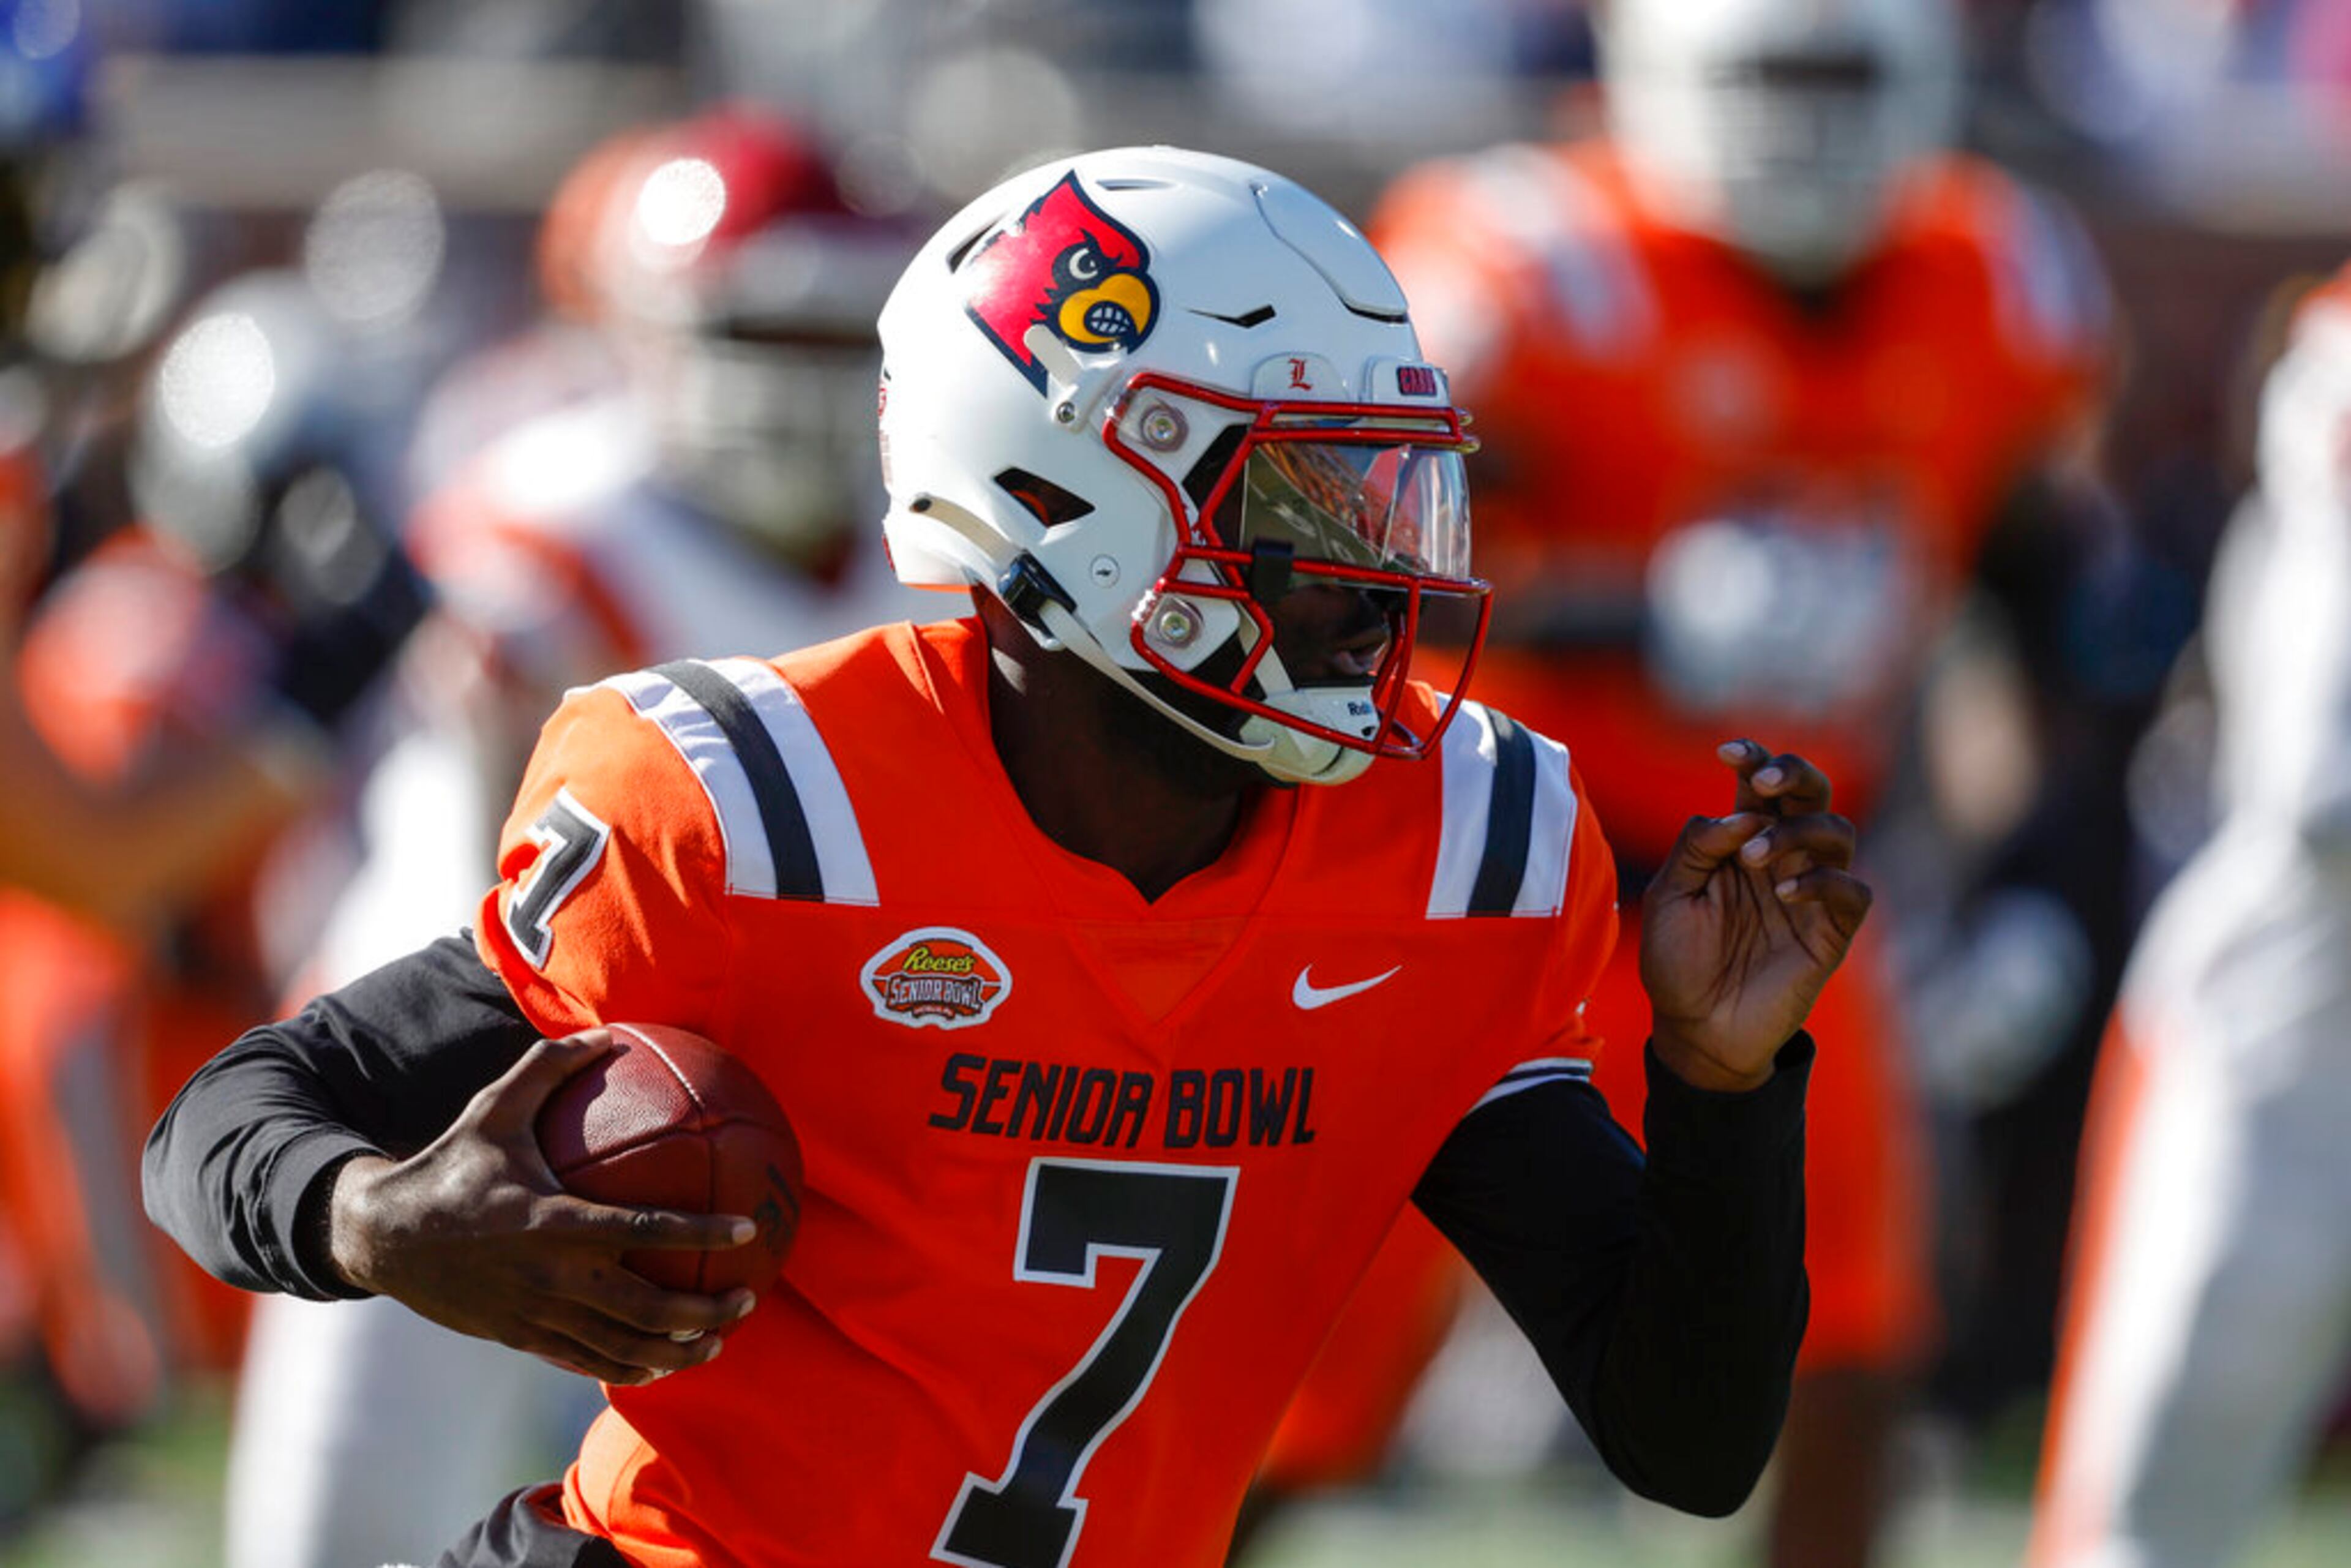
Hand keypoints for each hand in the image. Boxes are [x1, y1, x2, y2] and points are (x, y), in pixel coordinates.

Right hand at [327, 1030, 758, 1384]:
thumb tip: (608, 1032)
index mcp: (554, 1220)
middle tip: (748, 1300)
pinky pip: (587, 1362)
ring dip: (678, 1350)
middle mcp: (552, 1276)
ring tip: (719, 1341)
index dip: (702, 1233)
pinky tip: (662, 1364)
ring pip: (623, 1348)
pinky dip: (631, 1369)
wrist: (382, 1236)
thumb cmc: (448, 1165)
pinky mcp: (522, 1338)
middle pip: (648, 1308)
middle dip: (706, 1312)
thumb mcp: (493, 1109)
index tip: (748, 1232)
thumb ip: (550, 1067)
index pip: (647, 1229)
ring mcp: (537, 1314)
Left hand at [1639, 740, 1872, 1092]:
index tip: (1727, 751)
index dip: (1754, 758)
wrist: (1694, 1029)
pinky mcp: (1830, 934)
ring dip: (1796, 832)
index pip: (1760, 786)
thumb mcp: (1671, 897)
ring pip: (1836, 833)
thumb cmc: (1678, 961)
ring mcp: (1810, 894)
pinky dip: (1824, 882)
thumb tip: (1738, 814)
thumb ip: (1697, 847)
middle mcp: (1782, 859)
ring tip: (1751, 858)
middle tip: (1762, 780)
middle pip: (1811, 794)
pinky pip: (1852, 892)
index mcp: (1742, 842)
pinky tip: (1785, 894)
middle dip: (1794, 773)